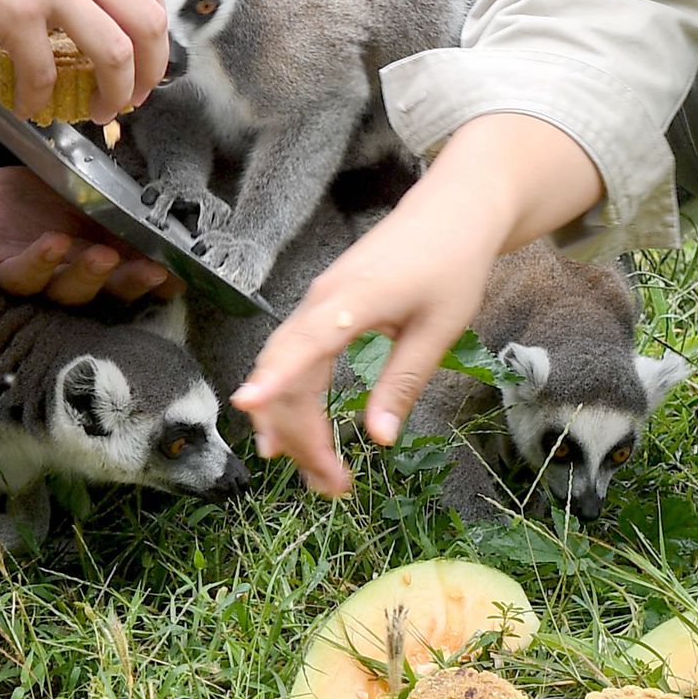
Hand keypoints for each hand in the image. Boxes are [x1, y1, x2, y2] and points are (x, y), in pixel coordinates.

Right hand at [0, 0, 168, 122]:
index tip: (145, 52)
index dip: (154, 27)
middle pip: (148, 23)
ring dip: (114, 94)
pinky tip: (26, 106)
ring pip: (115, 54)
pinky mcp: (16, 15)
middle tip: (136, 96)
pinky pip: (43, 72)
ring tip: (98, 112)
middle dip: (152, 70)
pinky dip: (39, 98)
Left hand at [0, 152, 167, 305]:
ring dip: (38, 266)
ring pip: (20, 278)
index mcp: (70, 268)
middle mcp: (36, 278)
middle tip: (111, 258)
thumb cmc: (22, 204)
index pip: (109, 285)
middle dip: (90, 276)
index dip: (136, 285)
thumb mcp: (73, 209)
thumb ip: (113, 224)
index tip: (166, 275)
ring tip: (56, 243)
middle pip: (66, 291)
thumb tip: (174, 231)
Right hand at [230, 193, 507, 498]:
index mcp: (352, 301)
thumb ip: (404, 381)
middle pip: (287, 372)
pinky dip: (293, 397)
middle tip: (331, 487)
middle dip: (299, 434)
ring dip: (294, 423)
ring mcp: (317, 301)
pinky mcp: (322, 306)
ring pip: (284, 368)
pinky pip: (294, 357)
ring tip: (317, 475)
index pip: (304, 343)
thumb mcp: (439, 329)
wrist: (451, 210)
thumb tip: (380, 439)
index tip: (245, 405)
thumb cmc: (452, 264)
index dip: (274, 376)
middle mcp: (321, 300)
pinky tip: (294, 432)